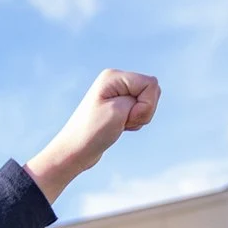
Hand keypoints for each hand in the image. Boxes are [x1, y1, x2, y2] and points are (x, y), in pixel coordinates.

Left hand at [25, 69, 159, 200]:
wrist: (74, 152)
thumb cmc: (93, 132)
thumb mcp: (120, 111)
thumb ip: (142, 96)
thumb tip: (152, 88)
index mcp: (114, 76)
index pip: (150, 83)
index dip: (145, 104)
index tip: (125, 115)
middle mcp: (116, 81)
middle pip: (152, 91)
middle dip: (144, 110)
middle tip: (122, 121)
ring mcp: (117, 93)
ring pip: (148, 102)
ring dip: (139, 118)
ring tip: (119, 125)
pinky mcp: (119, 106)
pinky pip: (141, 111)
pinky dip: (135, 122)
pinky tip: (119, 128)